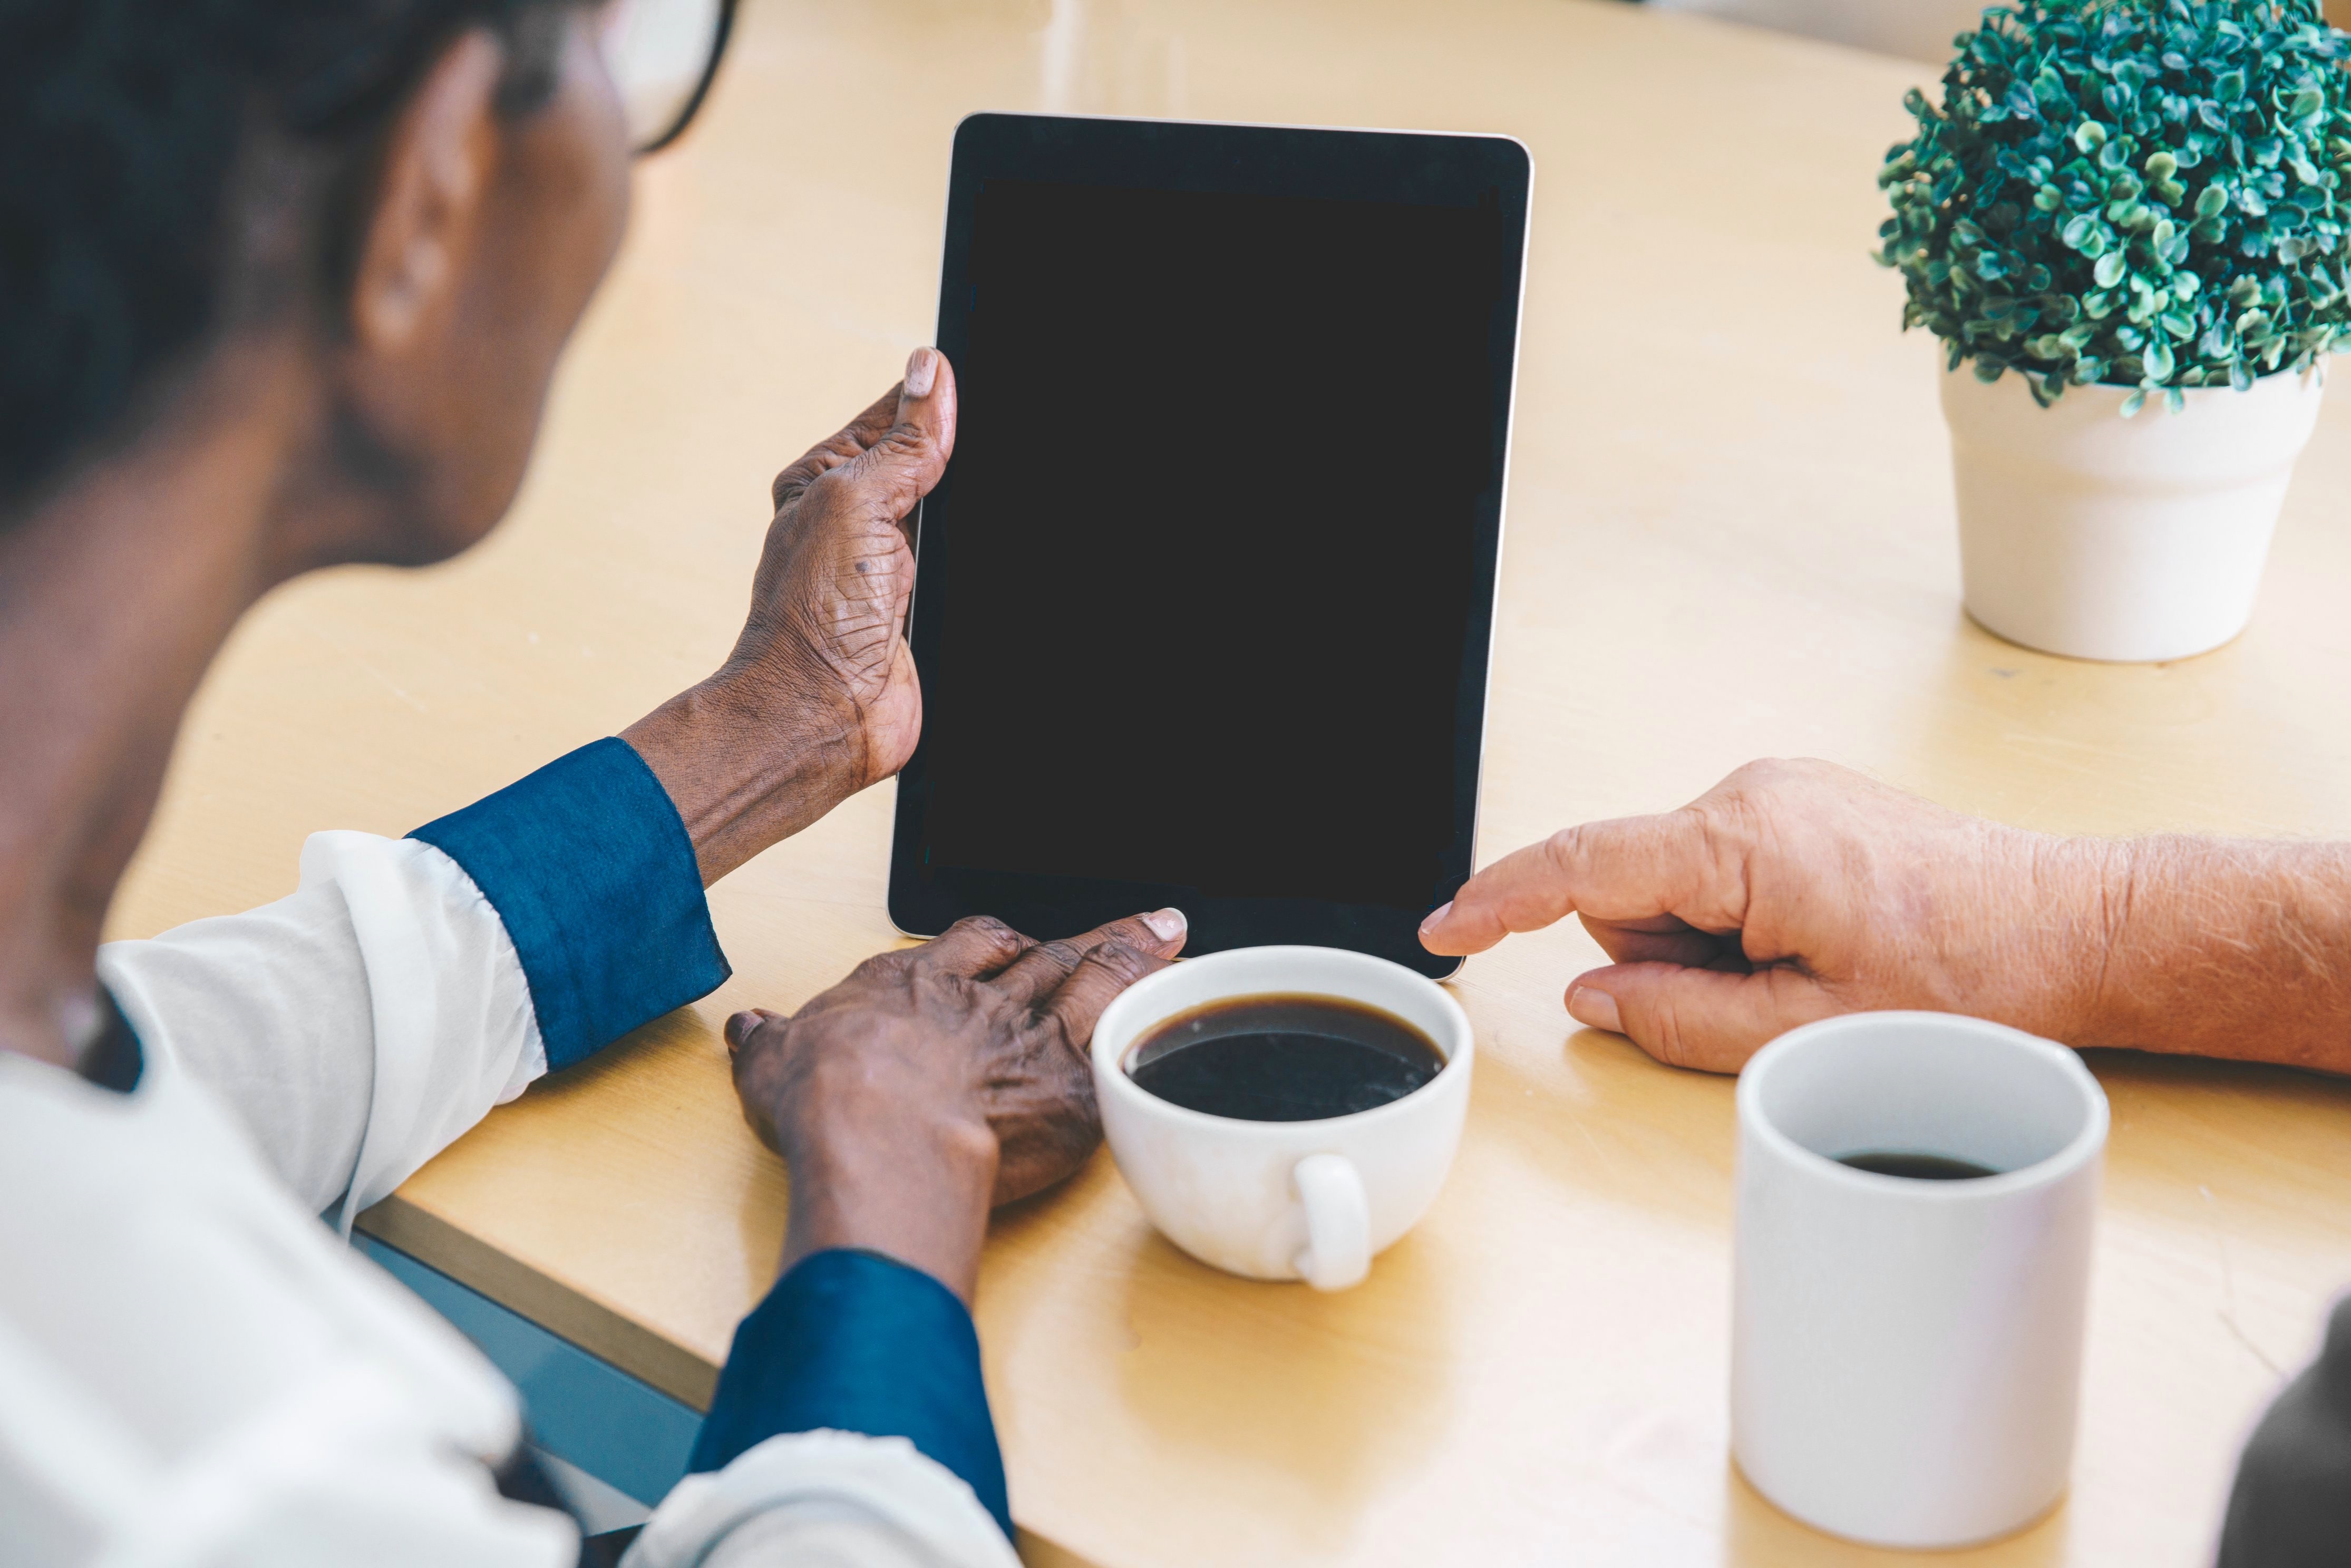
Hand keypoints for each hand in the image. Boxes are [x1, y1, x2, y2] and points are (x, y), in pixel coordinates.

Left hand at [623, 347, 955, 883]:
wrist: (826, 715)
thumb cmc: (818, 614)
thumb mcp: (858, 499)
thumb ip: (903, 441)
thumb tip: (931, 369)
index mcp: (826, 479)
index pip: (895, 416)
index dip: (938, 401)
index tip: (974, 387)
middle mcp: (857, 519)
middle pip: (931, 465)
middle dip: (964, 458)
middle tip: (996, 451)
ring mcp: (891, 567)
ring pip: (954, 517)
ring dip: (976, 516)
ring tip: (997, 505)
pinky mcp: (920, 612)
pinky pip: (964, 570)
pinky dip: (981, 563)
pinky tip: (997, 557)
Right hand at [727, 909, 1187, 1300]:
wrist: (881, 1133)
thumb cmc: (825, 1103)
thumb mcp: (772, 1063)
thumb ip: (769, 1042)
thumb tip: (750, 1029)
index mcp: (908, 989)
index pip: (963, 947)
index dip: (994, 944)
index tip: (1011, 943)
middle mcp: (975, 1000)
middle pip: (1040, 955)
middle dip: (1085, 936)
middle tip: (1137, 918)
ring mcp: (1025, 1032)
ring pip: (1086, 976)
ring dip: (1131, 950)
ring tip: (1169, 931)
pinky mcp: (1067, 1078)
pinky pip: (1116, 1026)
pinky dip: (1146, 1000)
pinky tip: (1173, 989)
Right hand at [1418, 759, 2124, 1072]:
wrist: (2075, 929)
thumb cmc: (1973, 981)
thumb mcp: (1812, 1031)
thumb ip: (1682, 1019)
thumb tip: (1594, 1005)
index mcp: (1744, 841)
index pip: (1580, 867)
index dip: (1500, 903)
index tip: (1443, 932)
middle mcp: (1751, 795)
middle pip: (1630, 890)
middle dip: (1662, 960)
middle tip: (1763, 1003)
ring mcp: (1780, 793)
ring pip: (1676, 887)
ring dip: (1712, 946)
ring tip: (1811, 976)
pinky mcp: (1802, 806)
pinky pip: (1722, 871)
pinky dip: (1741, 922)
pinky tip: (1820, 950)